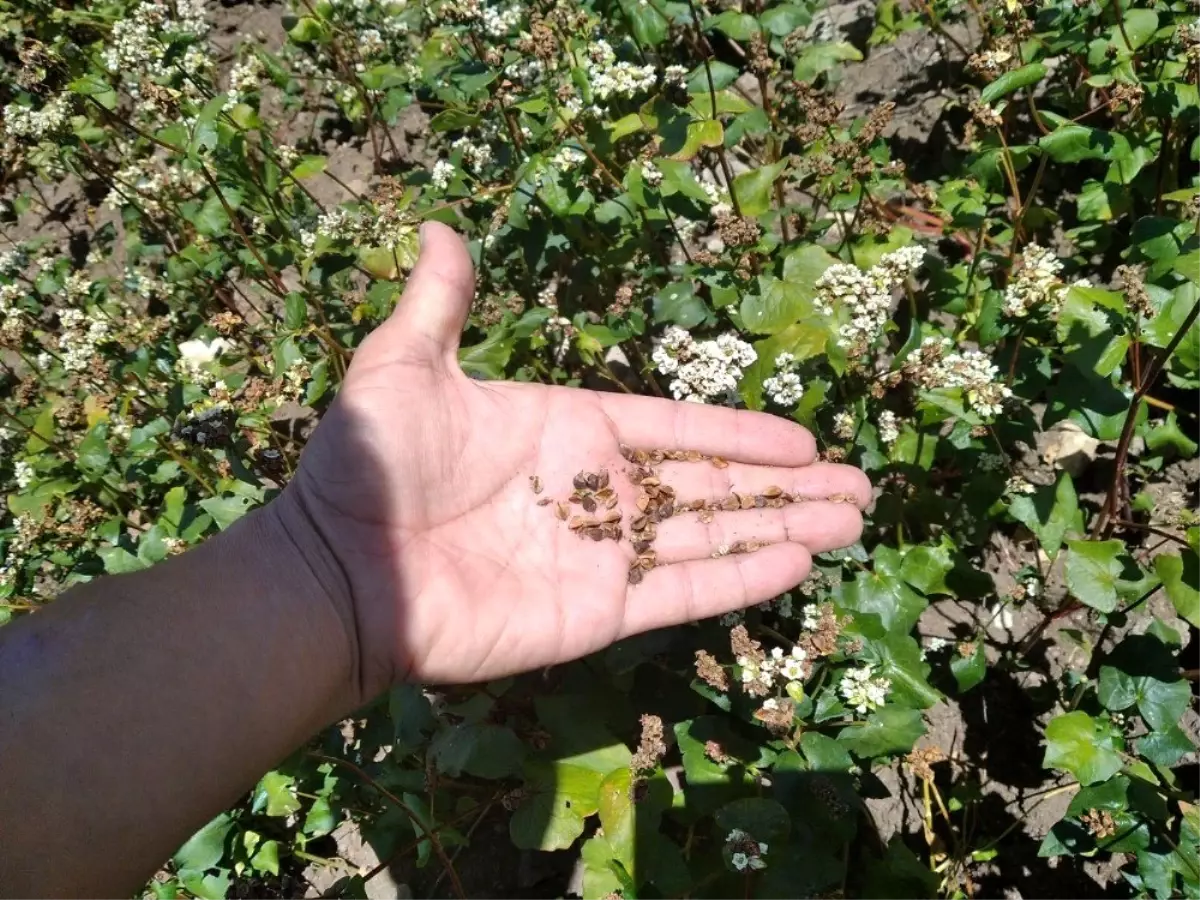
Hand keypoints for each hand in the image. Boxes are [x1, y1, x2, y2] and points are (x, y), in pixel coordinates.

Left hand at [282, 223, 870, 696]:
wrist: (338, 570)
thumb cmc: (370, 466)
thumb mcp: (403, 367)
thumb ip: (440, 304)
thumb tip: (436, 225)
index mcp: (570, 432)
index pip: (677, 430)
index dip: (740, 434)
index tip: (804, 439)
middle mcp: (597, 494)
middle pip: (713, 487)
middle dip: (787, 488)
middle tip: (859, 487)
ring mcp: (601, 555)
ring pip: (712, 537)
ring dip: (784, 528)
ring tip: (851, 520)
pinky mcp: (597, 612)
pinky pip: (682, 592)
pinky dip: (740, 578)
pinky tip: (796, 563)